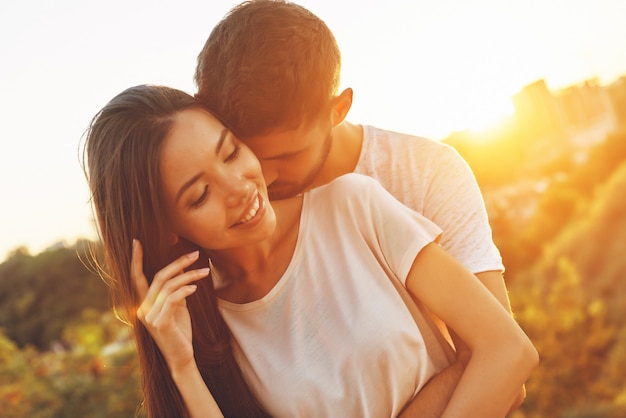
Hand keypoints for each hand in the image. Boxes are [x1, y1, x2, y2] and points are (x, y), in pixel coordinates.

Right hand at [131, 239, 209, 371]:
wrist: (182, 357)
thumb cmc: (180, 331)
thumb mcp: (178, 307)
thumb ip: (175, 290)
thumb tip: (182, 270)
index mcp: (144, 303)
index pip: (137, 277)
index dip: (136, 260)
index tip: (137, 241)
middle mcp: (143, 308)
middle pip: (159, 277)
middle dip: (178, 262)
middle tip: (195, 253)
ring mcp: (150, 316)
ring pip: (169, 286)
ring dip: (189, 276)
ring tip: (205, 272)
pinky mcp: (160, 322)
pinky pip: (173, 298)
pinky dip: (185, 290)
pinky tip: (196, 288)